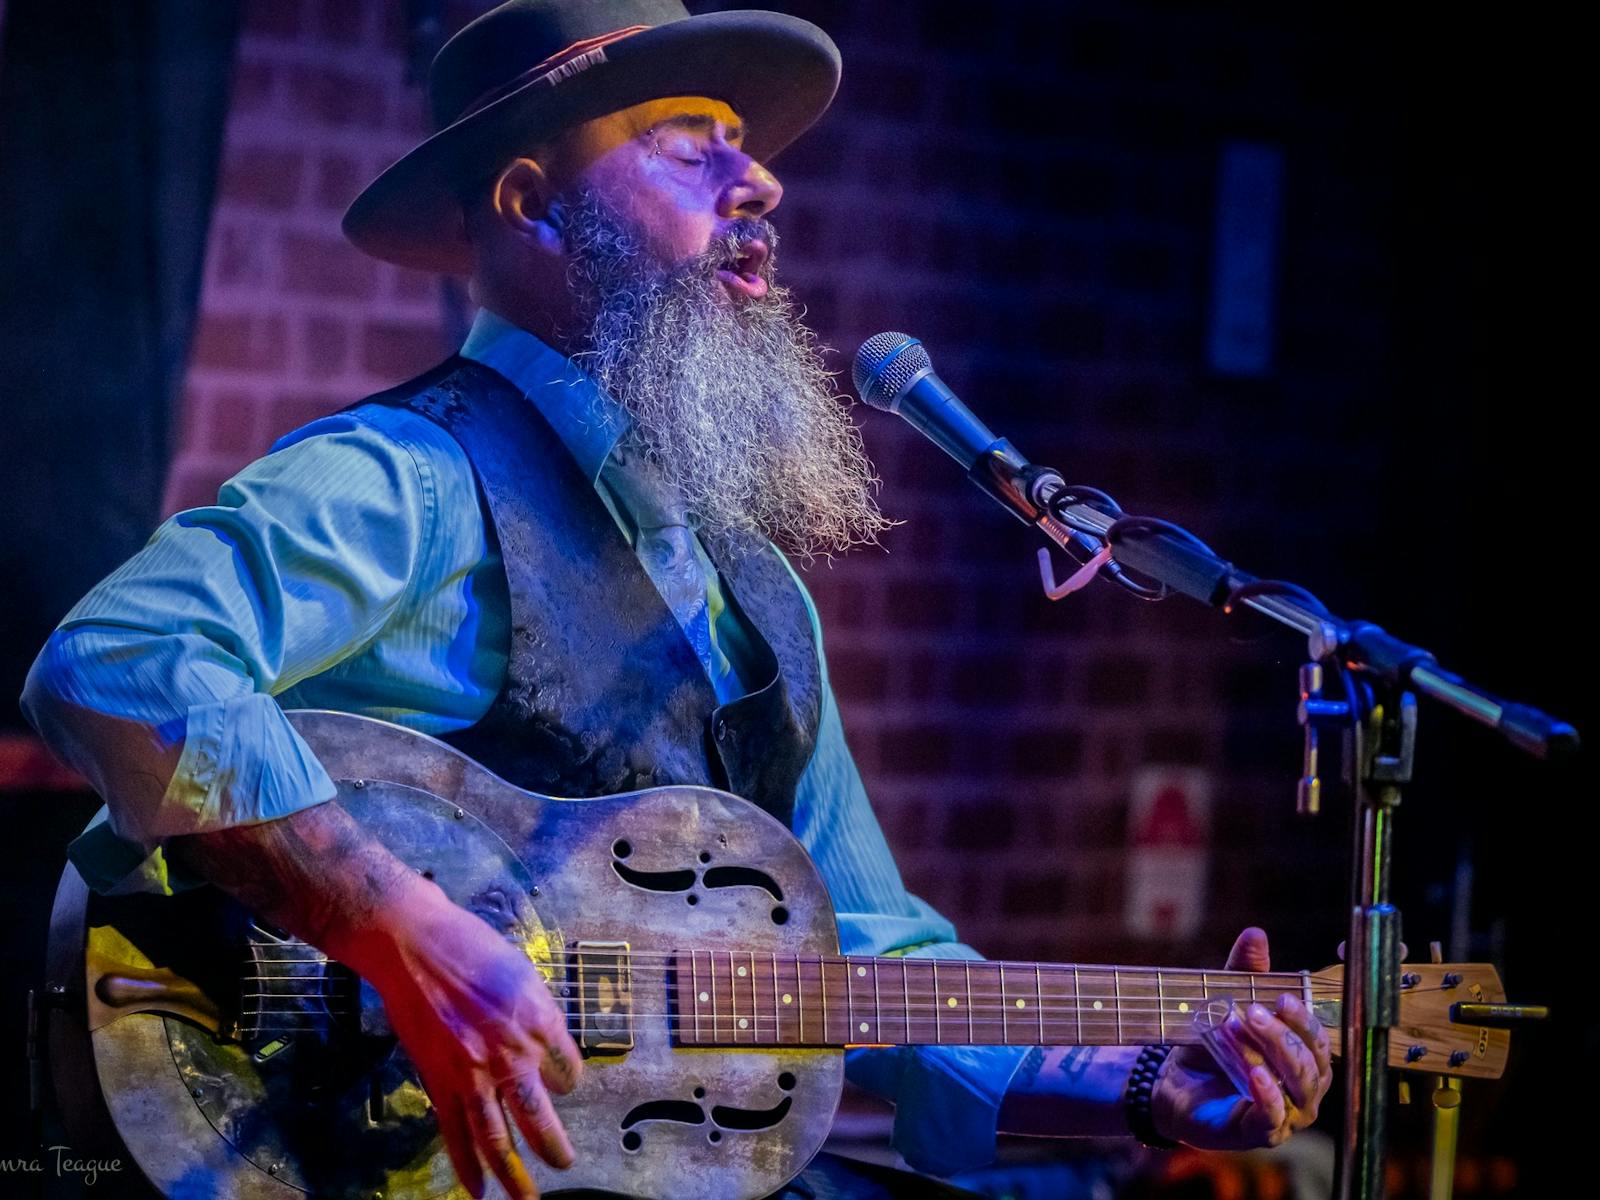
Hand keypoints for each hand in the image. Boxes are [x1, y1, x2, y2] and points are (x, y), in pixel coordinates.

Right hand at [358, 879, 582, 1199]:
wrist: (413, 945)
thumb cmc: (472, 947)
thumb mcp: (523, 973)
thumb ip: (538, 1015)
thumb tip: (546, 1046)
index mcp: (538, 1021)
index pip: (568, 1071)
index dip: (566, 1079)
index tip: (560, 1081)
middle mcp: (510, 1053)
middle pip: (539, 1115)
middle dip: (554, 1147)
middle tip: (565, 1164)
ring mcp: (472, 1073)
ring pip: (497, 1137)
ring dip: (514, 1175)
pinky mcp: (439, 1082)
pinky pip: (455, 1133)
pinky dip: (465, 1165)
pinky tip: (476, 1190)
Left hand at [1150, 927, 1330, 1149]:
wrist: (1172, 1082)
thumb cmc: (1212, 1045)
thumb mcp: (1227, 1002)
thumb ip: (1244, 972)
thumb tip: (1256, 934)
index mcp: (1307, 1058)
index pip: (1321, 1039)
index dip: (1306, 1019)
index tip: (1282, 996)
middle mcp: (1306, 1089)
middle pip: (1312, 1062)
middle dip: (1284, 1034)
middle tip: (1253, 1011)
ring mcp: (1288, 1115)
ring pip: (1297, 1086)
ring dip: (1270, 1056)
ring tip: (1241, 1031)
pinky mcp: (1262, 1133)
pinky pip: (1275, 1117)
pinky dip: (1268, 1095)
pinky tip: (1255, 1074)